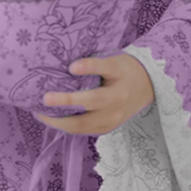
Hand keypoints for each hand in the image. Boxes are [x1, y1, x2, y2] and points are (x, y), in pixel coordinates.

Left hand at [36, 53, 155, 134]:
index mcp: (121, 76)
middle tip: (45, 99)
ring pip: (83, 124)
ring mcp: (114, 118)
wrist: (148, 87)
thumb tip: (68, 67)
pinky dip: (67, 126)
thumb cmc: (126, 70)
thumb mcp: (115, 60)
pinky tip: (54, 120)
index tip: (72, 67)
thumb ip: (95, 63)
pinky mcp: (108, 128)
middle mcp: (119, 99)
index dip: (89, 67)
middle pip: (92, 102)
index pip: (105, 68)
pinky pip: (84, 131)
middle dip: (66, 102)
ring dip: (60, 121)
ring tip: (42, 114)